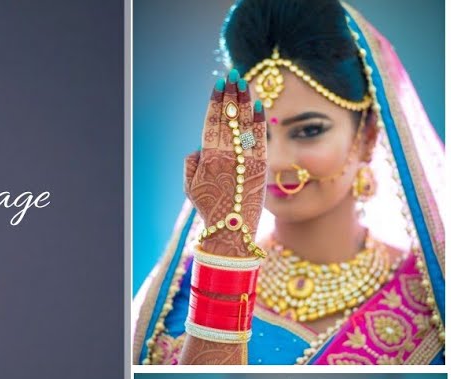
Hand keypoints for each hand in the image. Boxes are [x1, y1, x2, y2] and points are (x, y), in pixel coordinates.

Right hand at [184, 69, 266, 257]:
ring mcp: (245, 159)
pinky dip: (260, 121)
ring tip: (245, 83)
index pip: (212, 121)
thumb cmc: (208, 208)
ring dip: (245, 100)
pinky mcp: (261, 167)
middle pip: (229, 117)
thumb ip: (190, 163)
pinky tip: (260, 105)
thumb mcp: (189, 186)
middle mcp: (227, 154)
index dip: (215, 101)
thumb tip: (198, 149)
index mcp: (207, 157)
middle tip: (232, 75)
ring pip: (245, 123)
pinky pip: (260, 139)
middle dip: (230, 94)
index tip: (217, 84)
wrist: (231, 230)